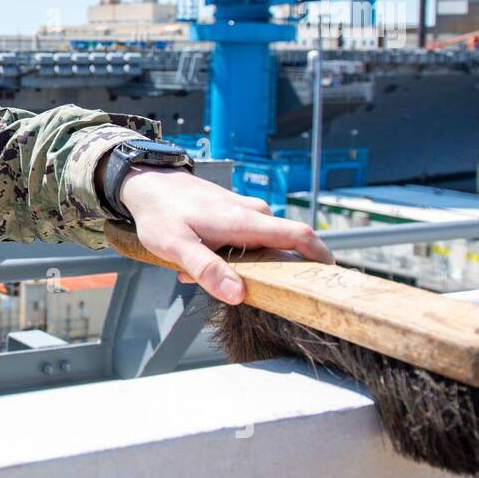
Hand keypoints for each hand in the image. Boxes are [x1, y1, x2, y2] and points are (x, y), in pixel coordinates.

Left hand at [118, 166, 333, 304]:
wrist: (147, 183)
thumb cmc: (160, 213)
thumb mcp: (177, 247)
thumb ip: (207, 271)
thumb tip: (238, 294)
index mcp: (246, 221)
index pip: (299, 236)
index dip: (321, 257)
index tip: (331, 279)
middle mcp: (253, 214)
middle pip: (284, 246)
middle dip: (275, 273)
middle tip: (255, 294)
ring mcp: (246, 212)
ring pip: (262, 246)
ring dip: (244, 267)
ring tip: (201, 276)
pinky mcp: (235, 214)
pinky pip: (247, 240)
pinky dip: (231, 256)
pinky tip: (199, 263)